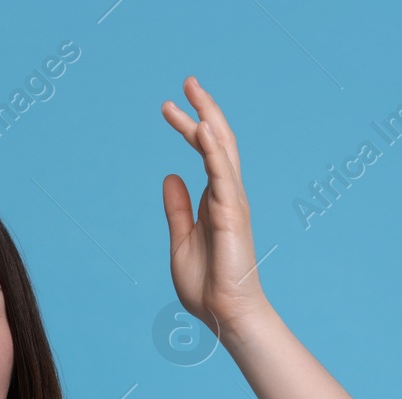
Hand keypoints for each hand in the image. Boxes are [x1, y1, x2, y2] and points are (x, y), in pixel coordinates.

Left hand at [161, 75, 270, 333]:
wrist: (225, 314)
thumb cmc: (208, 285)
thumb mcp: (180, 240)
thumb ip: (177, 209)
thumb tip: (169, 176)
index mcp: (214, 200)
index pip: (203, 153)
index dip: (187, 128)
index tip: (169, 108)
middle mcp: (227, 195)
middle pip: (217, 142)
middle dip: (202, 110)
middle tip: (186, 82)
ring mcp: (232, 202)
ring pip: (223, 149)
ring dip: (207, 117)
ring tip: (192, 90)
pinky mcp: (232, 214)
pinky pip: (223, 175)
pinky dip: (214, 150)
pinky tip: (203, 127)